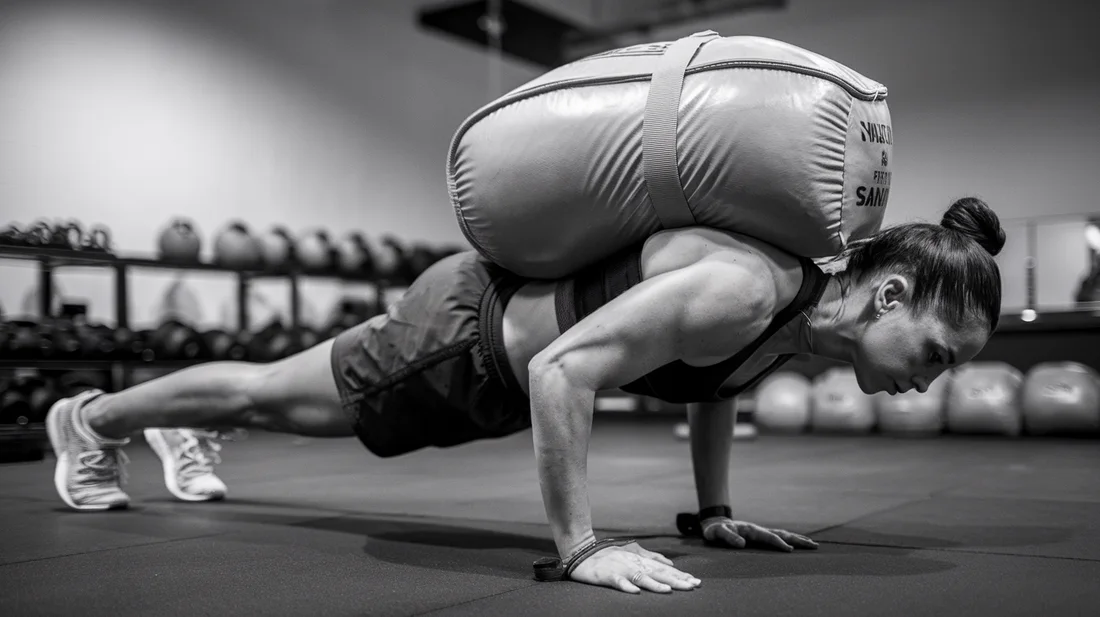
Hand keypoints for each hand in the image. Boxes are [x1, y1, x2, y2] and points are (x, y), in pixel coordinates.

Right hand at [568, 542, 701, 593]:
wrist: (582, 551)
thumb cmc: (608, 554)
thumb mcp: (631, 551)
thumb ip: (651, 556)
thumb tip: (669, 563)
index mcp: (639, 560)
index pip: (663, 569)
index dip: (680, 575)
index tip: (695, 581)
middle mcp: (633, 563)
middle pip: (657, 573)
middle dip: (676, 580)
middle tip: (692, 586)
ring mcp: (620, 569)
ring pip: (640, 577)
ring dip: (654, 584)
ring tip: (668, 590)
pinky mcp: (606, 576)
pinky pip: (617, 582)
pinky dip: (626, 586)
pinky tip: (634, 592)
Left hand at [701, 518, 818, 551]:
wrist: (715, 523)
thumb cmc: (715, 530)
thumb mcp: (717, 533)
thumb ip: (728, 538)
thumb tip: (742, 544)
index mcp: (751, 529)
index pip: (769, 537)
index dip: (779, 544)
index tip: (791, 550)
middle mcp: (759, 529)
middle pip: (782, 534)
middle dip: (798, 540)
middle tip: (814, 546)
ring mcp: (761, 532)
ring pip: (783, 535)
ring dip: (797, 539)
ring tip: (812, 544)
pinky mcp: (760, 535)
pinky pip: (778, 537)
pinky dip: (790, 540)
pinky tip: (797, 544)